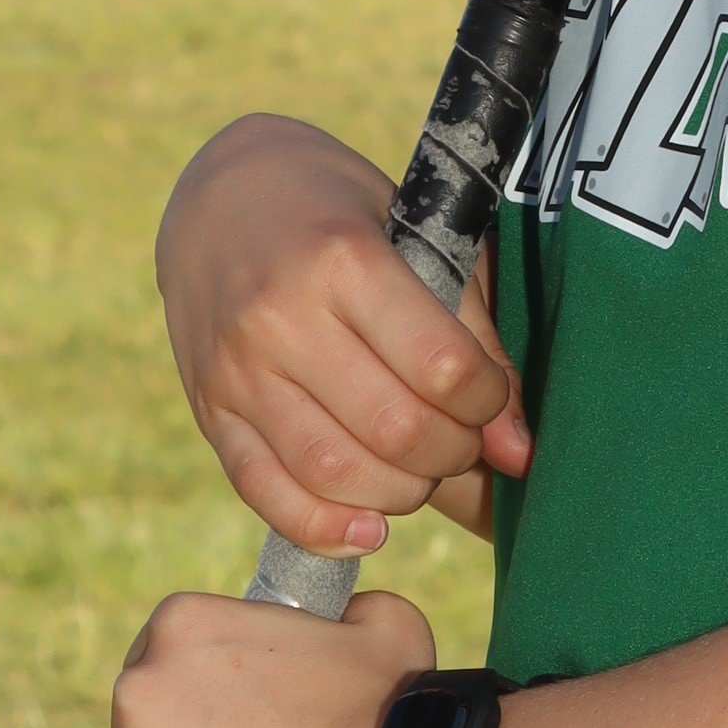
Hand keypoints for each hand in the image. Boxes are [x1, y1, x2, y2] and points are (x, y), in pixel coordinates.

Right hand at [157, 114, 532, 553]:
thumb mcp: (417, 234)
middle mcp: (280, 318)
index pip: (442, 366)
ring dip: (402, 492)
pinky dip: (326, 529)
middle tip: (462, 435)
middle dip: (454, 451)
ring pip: (335, 474)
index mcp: (344, 259)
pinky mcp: (210, 411)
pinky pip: (266, 494)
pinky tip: (370, 527)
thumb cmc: (340, 213)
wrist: (219, 199)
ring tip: (419, 466)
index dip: (489, 399)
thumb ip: (474, 333)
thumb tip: (517, 452)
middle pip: (395, 430)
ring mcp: (237, 371)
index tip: (490, 393)